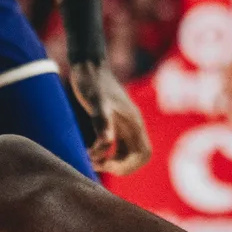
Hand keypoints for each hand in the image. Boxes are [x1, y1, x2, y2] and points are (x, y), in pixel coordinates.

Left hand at [68, 60, 152, 174]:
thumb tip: (106, 142)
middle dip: (120, 167)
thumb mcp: (95, 101)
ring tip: (89, 159)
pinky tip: (88, 151)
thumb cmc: (92, 82)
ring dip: (111, 161)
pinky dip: (104, 153)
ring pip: (125, 153)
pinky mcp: (113, 122)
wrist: (88, 65)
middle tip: (98, 165)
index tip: (107, 164)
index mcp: (133, 122)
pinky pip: (116, 146)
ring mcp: (123, 124)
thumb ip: (101, 120)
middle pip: (137, 157)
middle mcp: (132, 125)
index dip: (129, 166)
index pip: (143, 154)